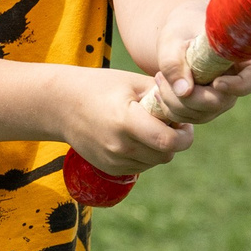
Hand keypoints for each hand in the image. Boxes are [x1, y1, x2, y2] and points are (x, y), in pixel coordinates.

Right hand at [61, 70, 193, 175]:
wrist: (61, 106)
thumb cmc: (100, 87)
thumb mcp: (132, 82)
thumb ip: (161, 95)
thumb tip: (189, 104)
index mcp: (125, 120)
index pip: (167, 141)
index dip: (184, 135)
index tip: (184, 124)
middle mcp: (118, 145)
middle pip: (164, 154)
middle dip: (174, 141)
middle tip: (171, 123)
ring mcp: (112, 160)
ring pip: (154, 162)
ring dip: (160, 148)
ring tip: (151, 127)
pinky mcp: (109, 168)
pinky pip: (140, 166)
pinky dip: (145, 154)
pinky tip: (137, 136)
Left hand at [145, 0, 250, 124]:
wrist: (177, 36)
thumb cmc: (180, 29)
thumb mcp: (173, 39)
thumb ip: (175, 62)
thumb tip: (184, 92)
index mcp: (241, 56)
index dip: (240, 85)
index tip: (216, 82)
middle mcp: (237, 81)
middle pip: (221, 102)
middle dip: (187, 95)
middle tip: (160, 76)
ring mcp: (223, 98)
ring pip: (202, 114)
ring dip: (174, 102)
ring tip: (158, 77)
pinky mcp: (206, 108)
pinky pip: (190, 118)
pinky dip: (170, 108)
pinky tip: (159, 89)